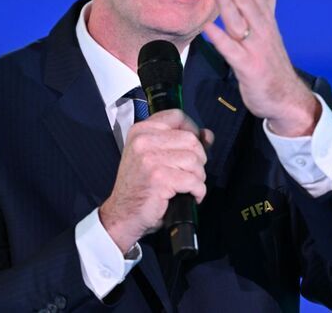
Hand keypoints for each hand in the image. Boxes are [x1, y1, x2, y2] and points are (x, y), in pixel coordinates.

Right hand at [99, 109, 213, 253]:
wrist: (123, 215)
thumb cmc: (140, 186)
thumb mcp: (155, 157)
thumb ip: (181, 143)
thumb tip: (208, 135)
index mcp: (141, 130)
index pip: (177, 116)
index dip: (192, 129)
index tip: (193, 147)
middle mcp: (143, 140)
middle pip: (191, 139)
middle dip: (198, 159)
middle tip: (190, 174)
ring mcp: (150, 159)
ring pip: (194, 160)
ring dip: (198, 177)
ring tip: (187, 186)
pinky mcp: (159, 178)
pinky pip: (193, 180)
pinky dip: (198, 191)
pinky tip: (190, 196)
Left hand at [204, 0, 320, 136]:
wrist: (286, 98)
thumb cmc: (272, 63)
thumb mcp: (270, 30)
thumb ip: (268, 4)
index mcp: (266, 21)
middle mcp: (263, 31)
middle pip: (247, 0)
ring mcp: (256, 48)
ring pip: (239, 19)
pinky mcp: (249, 67)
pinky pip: (231, 50)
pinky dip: (219, 37)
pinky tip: (206, 27)